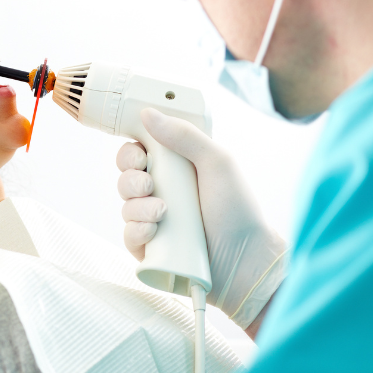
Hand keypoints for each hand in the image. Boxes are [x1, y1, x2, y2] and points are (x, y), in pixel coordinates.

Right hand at [116, 107, 287, 327]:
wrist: (246, 259)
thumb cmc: (239, 209)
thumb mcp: (217, 162)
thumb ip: (185, 135)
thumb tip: (148, 113)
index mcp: (177, 169)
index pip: (139, 152)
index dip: (131, 151)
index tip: (140, 154)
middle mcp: (163, 192)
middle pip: (125, 177)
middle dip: (130, 177)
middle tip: (149, 182)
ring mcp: (155, 221)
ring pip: (125, 205)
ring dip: (137, 205)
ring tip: (163, 212)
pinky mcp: (150, 248)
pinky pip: (128, 235)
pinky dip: (136, 230)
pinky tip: (154, 230)